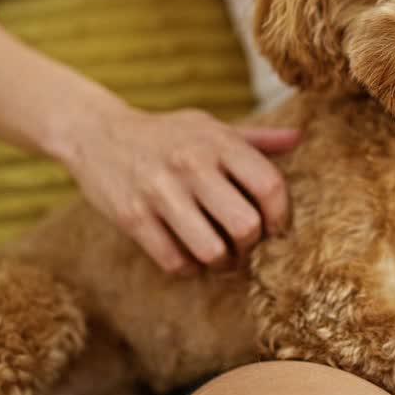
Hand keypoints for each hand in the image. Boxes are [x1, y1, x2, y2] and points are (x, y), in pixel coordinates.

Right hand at [58, 105, 298, 273]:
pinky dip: (189, 268)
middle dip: (251, 246)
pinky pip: (175, 262)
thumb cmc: (165, 134)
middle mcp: (191, 165)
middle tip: (245, 245)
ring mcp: (160, 193)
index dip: (281, 216)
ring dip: (222, 263)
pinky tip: (189, 256)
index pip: (270, 186)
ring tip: (220, 257)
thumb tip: (299, 138)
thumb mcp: (209, 126)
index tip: (275, 228)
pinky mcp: (133, 218)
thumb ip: (256, 138)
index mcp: (218, 142)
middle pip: (246, 226)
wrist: (95, 133)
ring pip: (212, 252)